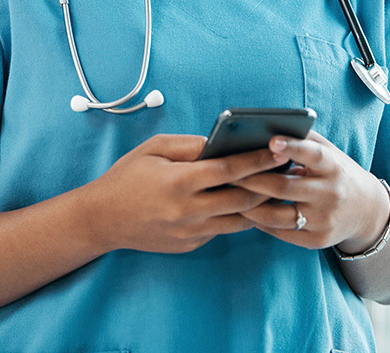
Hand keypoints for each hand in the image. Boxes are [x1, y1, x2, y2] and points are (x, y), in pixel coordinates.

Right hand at [86, 134, 283, 253]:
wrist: (102, 219)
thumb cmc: (127, 176)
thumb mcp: (154, 149)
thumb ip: (190, 145)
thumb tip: (222, 143)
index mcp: (179, 182)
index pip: (228, 170)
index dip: (257, 161)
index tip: (279, 152)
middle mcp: (188, 211)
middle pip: (242, 199)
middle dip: (268, 184)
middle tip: (287, 170)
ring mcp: (191, 232)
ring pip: (239, 220)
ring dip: (260, 205)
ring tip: (277, 188)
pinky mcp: (191, 245)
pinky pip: (222, 229)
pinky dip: (237, 216)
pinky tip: (248, 203)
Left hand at [230, 130, 389, 251]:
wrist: (366, 210)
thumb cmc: (335, 171)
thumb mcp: (328, 151)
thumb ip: (301, 139)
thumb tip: (262, 127)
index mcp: (333, 166)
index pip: (312, 155)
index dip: (292, 148)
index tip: (271, 141)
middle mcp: (331, 194)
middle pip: (284, 187)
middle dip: (252, 179)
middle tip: (227, 171)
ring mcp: (324, 220)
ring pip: (278, 216)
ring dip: (250, 205)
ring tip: (229, 194)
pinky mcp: (318, 240)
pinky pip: (282, 232)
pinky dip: (261, 222)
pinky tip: (246, 211)